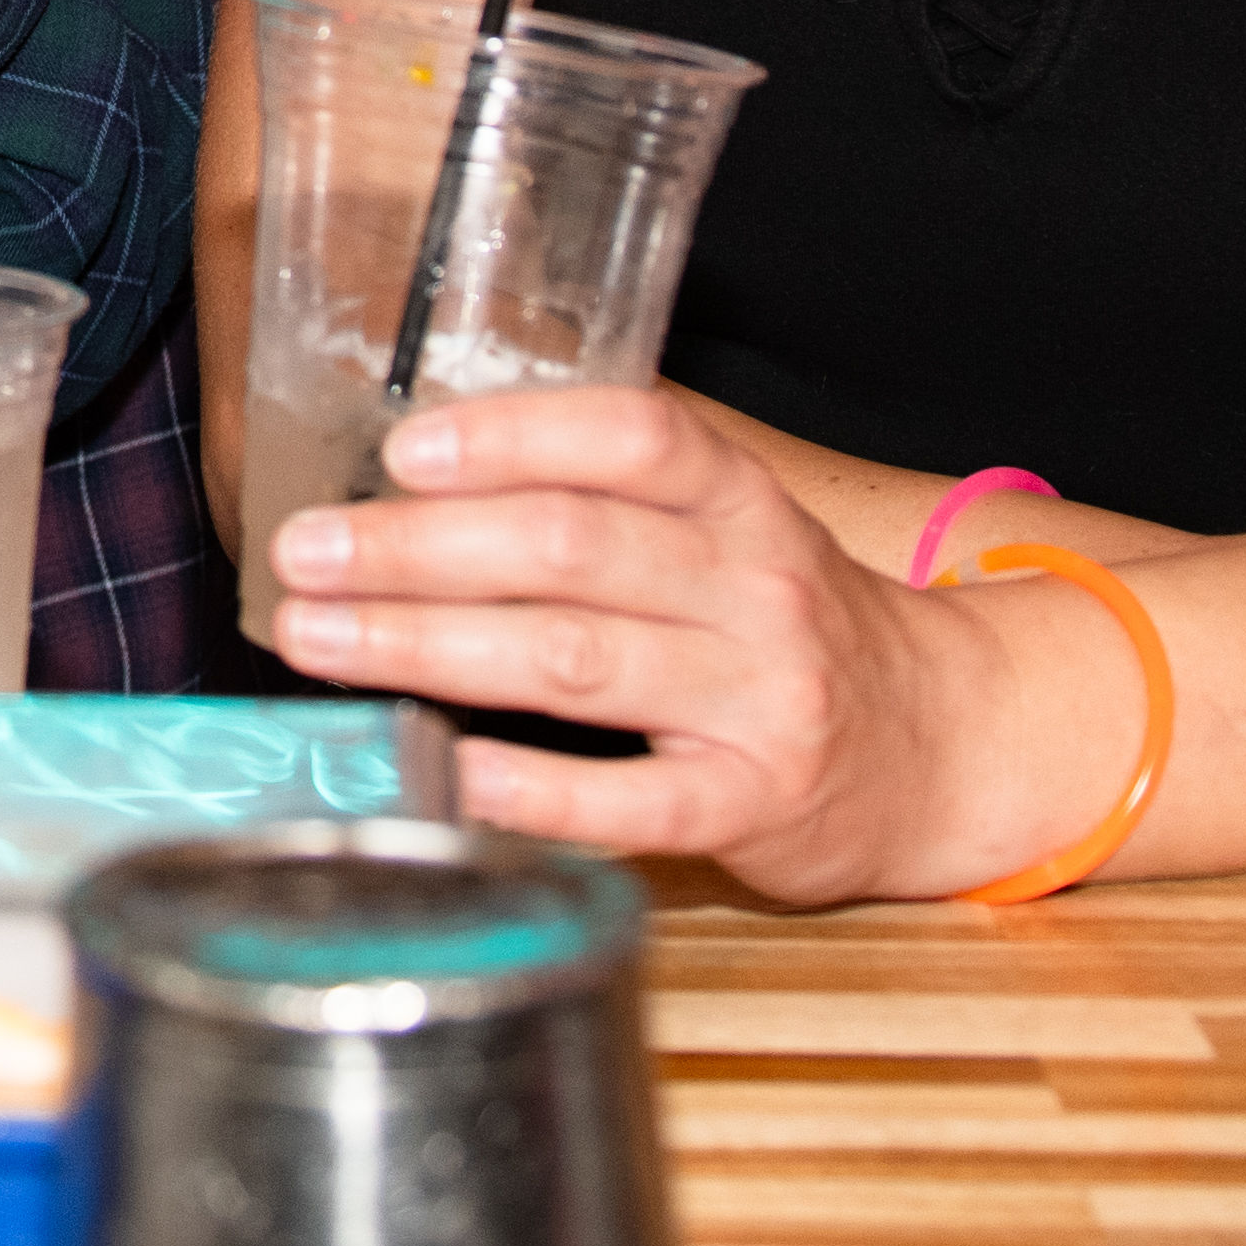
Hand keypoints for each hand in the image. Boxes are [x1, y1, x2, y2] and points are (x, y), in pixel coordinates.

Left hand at [251, 377, 1055, 899]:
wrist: (941, 742)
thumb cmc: (786, 626)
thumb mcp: (728, 533)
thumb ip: (608, 502)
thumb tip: (411, 484)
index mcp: (742, 502)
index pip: (634, 439)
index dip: (513, 438)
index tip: (402, 452)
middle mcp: (756, 590)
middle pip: (571, 550)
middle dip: (417, 549)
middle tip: (304, 553)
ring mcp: (761, 701)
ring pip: (575, 662)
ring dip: (427, 646)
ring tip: (316, 637)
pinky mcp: (755, 807)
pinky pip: (630, 801)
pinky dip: (528, 786)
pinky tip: (441, 768)